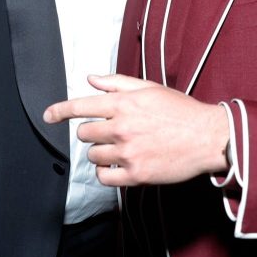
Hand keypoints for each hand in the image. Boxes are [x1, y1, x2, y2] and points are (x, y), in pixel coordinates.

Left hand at [43, 74, 229, 185]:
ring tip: (120, 149)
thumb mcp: (149, 88)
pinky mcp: (136, 174)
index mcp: (123, 104)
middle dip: (91, 133)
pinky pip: (104, 177)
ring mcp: (128, 152)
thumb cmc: (181, 111)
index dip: (59, 111)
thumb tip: (91, 79)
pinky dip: (106, 172)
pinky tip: (117, 166)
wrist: (208, 137)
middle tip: (109, 133)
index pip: (80, 106)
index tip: (48, 116)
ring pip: (93, 156)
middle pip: (84, 134)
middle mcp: (122, 127)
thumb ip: (117, 83)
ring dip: (100, 153)